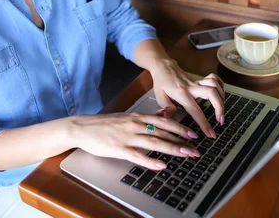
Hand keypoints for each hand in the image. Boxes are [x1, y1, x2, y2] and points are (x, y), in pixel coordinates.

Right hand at [68, 113, 201, 169]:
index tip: (193, 134)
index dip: (180, 128)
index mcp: (138, 116)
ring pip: (155, 143)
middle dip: (182, 140)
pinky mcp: (119, 149)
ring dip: (172, 149)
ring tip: (186, 154)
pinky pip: (138, 156)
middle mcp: (136, 125)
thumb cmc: (106, 123)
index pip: (164, 121)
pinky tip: (162, 165)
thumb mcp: (128, 115)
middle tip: (196, 148)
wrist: (83, 128)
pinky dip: (151, 161)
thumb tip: (164, 112)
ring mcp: (128, 137)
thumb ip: (147, 116)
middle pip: (163, 132)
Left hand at [150, 59, 224, 138]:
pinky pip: (214, 78)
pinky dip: (221, 85)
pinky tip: (220, 95)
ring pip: (215, 85)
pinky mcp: (200, 79)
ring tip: (221, 110)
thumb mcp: (159, 96)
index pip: (195, 110)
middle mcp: (192, 87)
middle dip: (220, 108)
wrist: (164, 66)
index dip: (204, 123)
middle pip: (211, 93)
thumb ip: (166, 108)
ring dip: (222, 97)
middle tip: (221, 121)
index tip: (210, 134)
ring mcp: (197, 82)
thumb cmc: (162, 83)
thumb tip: (170, 117)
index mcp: (182, 94)